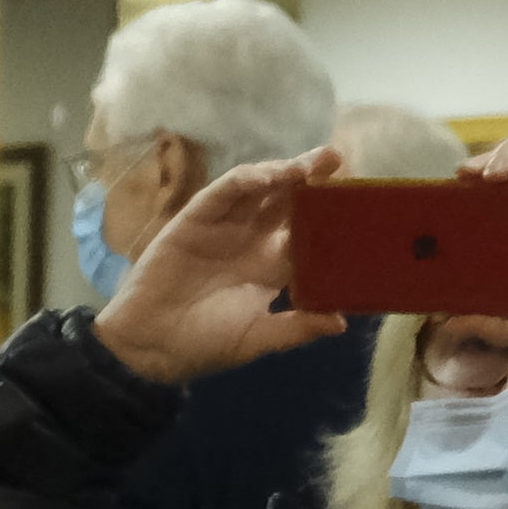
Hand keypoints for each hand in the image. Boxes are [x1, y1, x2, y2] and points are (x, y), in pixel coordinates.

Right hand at [92, 147, 350, 387]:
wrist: (149, 346)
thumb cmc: (202, 345)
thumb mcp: (256, 339)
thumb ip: (295, 328)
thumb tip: (340, 323)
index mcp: (271, 268)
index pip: (307, 233)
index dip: (330, 217)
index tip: (358, 203)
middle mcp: (251, 241)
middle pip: (288, 202)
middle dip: (313, 180)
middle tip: (339, 161)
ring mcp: (224, 227)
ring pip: (260, 190)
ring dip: (285, 173)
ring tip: (313, 163)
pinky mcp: (196, 218)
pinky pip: (224, 192)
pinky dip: (247, 180)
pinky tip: (270, 175)